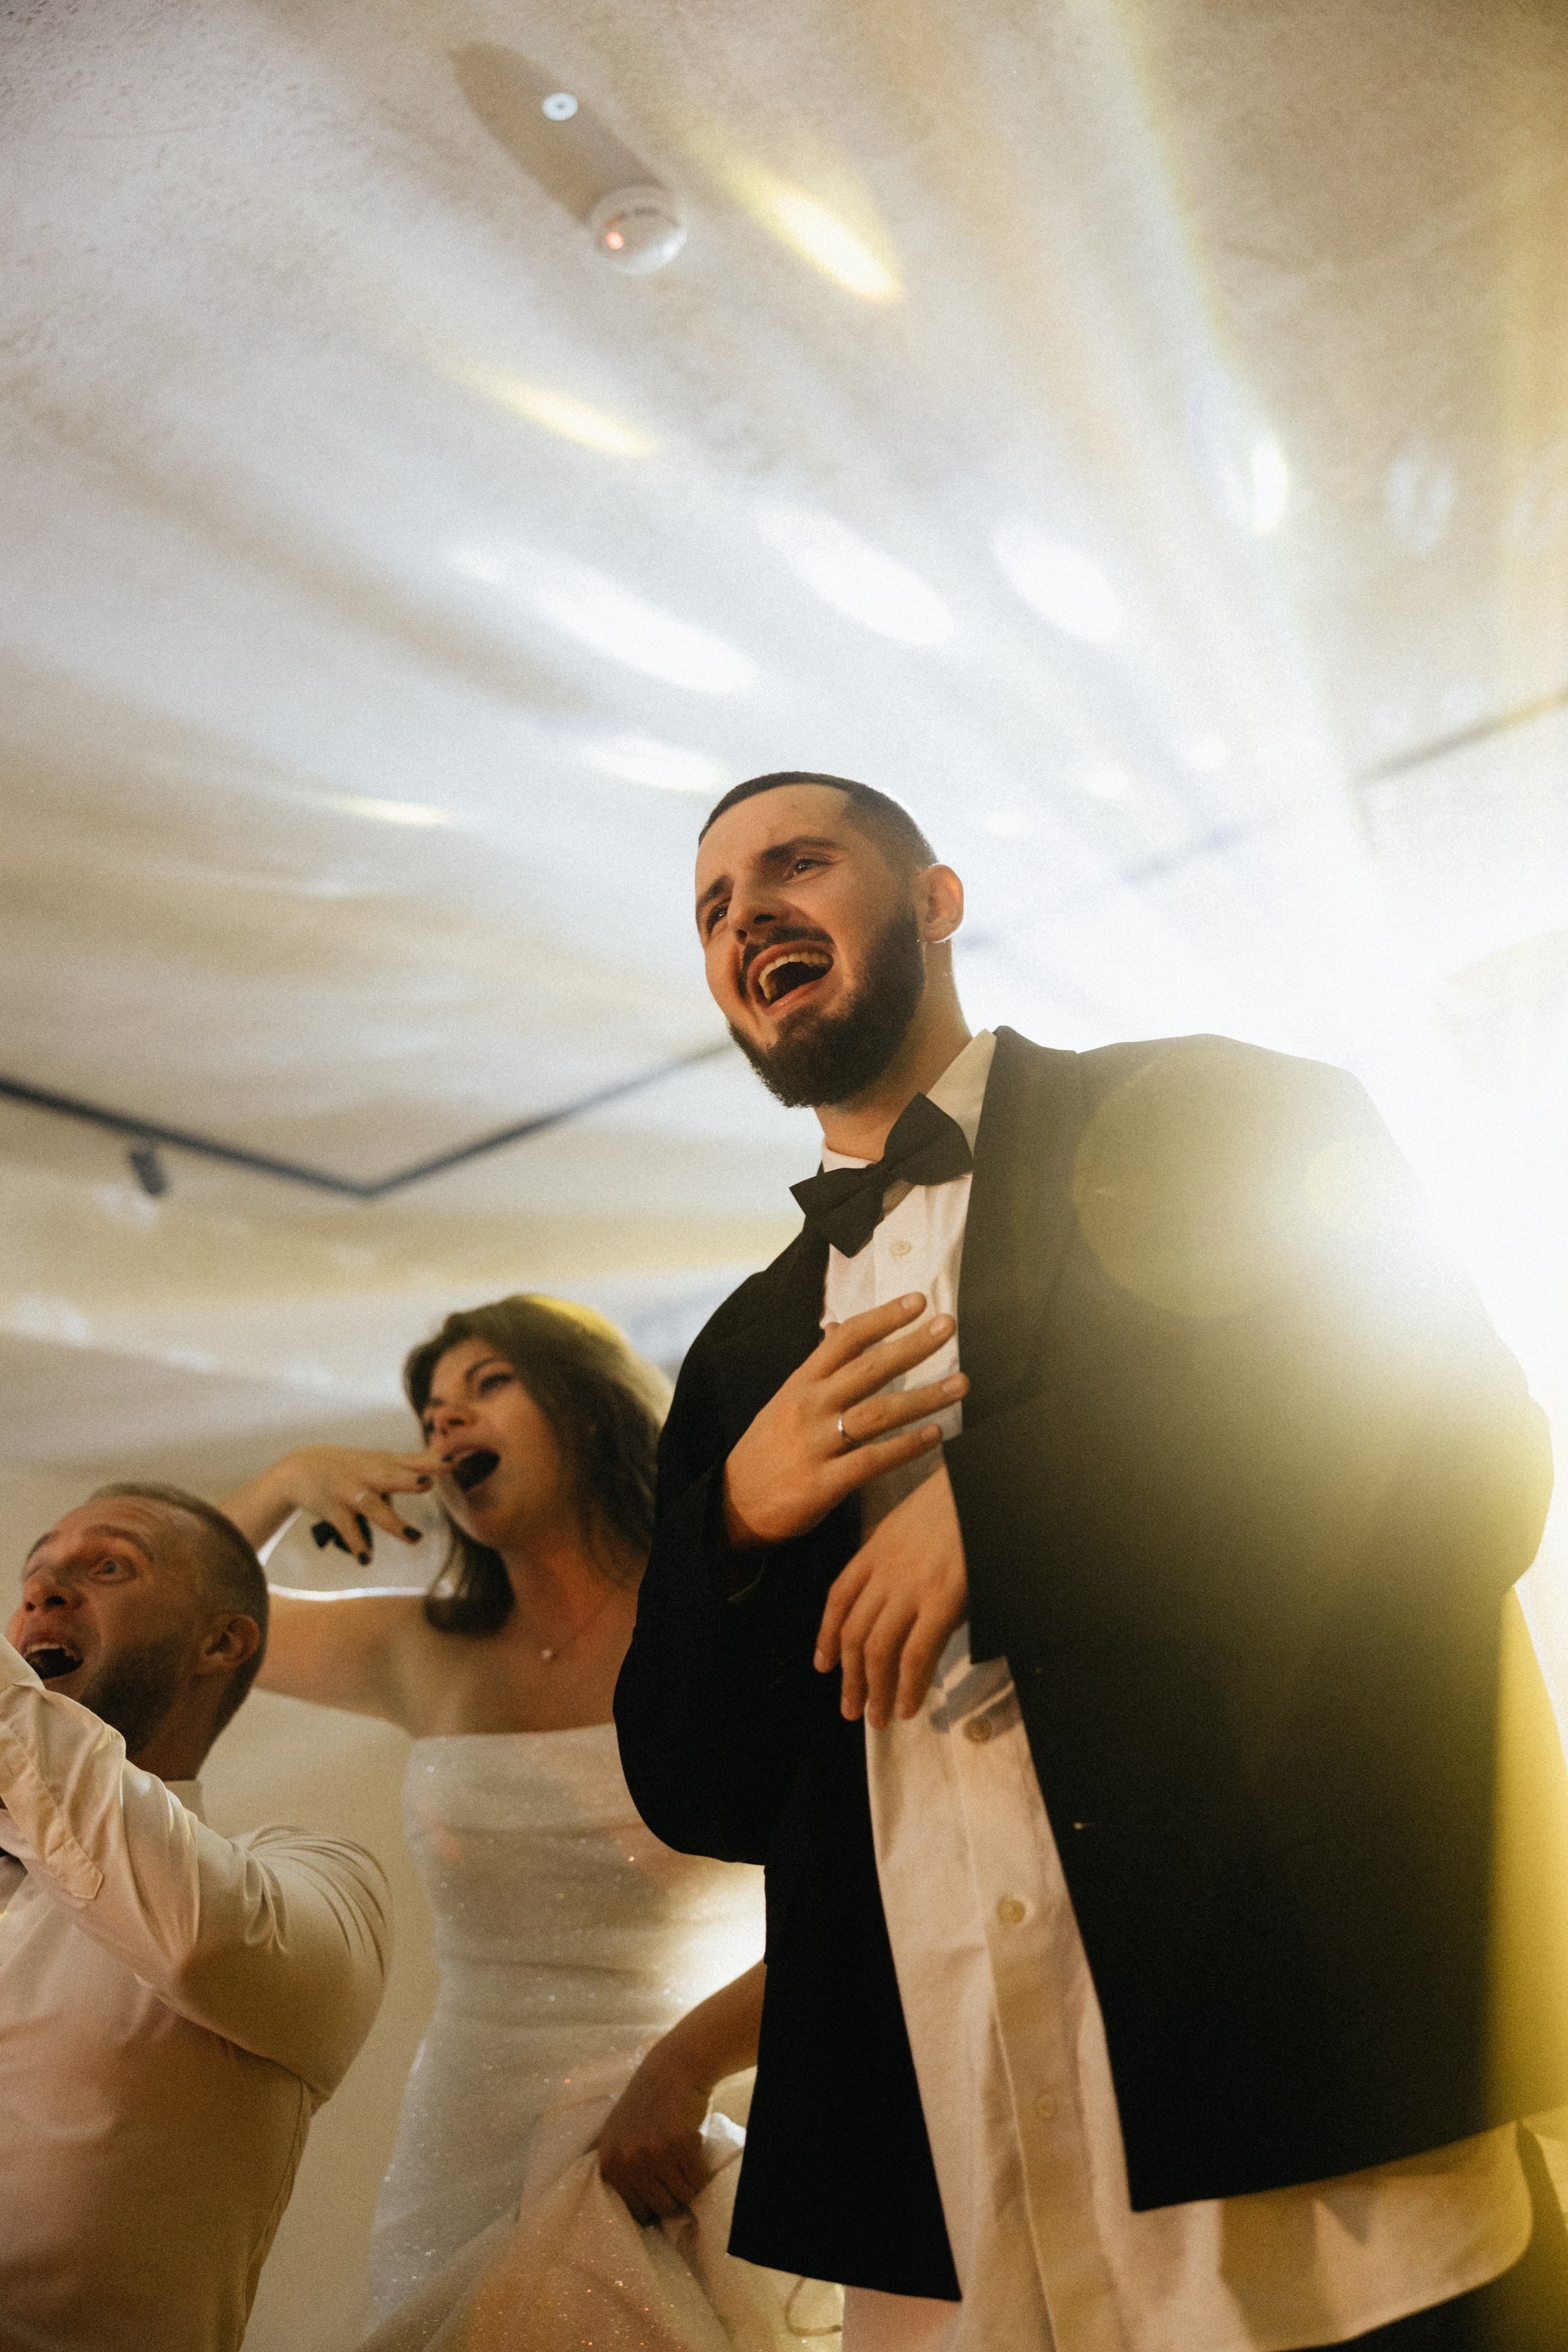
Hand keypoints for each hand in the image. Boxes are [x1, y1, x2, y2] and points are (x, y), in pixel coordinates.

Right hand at [267, 1447, 442, 1563]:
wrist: (300, 1468)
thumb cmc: (350, 1465)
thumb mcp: (378, 1459)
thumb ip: (410, 1465)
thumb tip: (438, 1474)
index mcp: (383, 1463)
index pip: (413, 1461)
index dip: (433, 1462)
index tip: (454, 1463)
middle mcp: (368, 1475)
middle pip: (392, 1477)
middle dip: (410, 1480)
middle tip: (428, 1482)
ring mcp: (350, 1492)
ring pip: (374, 1507)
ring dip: (394, 1523)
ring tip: (416, 1538)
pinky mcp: (334, 1510)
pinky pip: (349, 1530)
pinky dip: (358, 1545)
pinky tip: (367, 1560)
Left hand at [596, 2045, 712, 2222]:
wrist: (673, 2067)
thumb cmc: (649, 2104)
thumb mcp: (620, 2137)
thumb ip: (622, 2170)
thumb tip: (639, 2216)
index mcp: (610, 2164)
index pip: (636, 2212)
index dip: (653, 2203)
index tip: (662, 2190)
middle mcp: (629, 2161)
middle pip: (661, 2207)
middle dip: (673, 2195)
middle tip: (677, 2172)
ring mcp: (655, 2152)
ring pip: (682, 2196)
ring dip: (688, 2183)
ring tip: (685, 2159)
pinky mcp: (682, 2143)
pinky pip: (698, 2179)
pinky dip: (702, 2171)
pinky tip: (696, 2151)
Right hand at [721, 1294, 967, 1549]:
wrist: (733, 1505)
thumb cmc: (767, 1448)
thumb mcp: (784, 1399)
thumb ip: (816, 1367)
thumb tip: (837, 1328)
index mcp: (800, 1383)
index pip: (844, 1340)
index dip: (882, 1317)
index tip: (919, 1300)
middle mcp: (808, 1407)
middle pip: (867, 1369)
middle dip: (912, 1346)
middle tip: (949, 1327)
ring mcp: (815, 1445)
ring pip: (877, 1413)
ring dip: (923, 1398)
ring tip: (961, 1384)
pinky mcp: (823, 1483)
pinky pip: (872, 1460)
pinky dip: (906, 1447)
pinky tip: (935, 1435)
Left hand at [814, 1460, 967, 1729]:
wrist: (984, 1483)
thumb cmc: (957, 1501)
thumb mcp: (914, 1524)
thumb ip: (899, 1561)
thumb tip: (902, 1602)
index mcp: (875, 1548)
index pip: (838, 1598)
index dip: (827, 1636)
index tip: (824, 1664)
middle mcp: (885, 1571)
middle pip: (853, 1632)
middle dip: (848, 1677)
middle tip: (850, 1710)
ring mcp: (911, 1587)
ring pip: (877, 1650)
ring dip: (874, 1690)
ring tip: (878, 1719)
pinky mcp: (942, 1600)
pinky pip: (916, 1654)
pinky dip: (909, 1685)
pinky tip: (909, 1705)